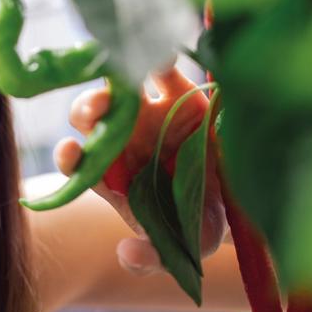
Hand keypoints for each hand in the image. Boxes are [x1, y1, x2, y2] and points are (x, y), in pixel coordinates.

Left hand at [53, 63, 227, 275]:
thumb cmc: (198, 224)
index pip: (79, 162)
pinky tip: (162, 55)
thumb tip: (128, 254)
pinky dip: (160, 60)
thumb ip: (150, 257)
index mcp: (111, 174)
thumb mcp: (180, 248)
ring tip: (126, 84)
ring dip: (118, 84)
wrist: (240, 201)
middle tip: (94, 112)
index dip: (70, 156)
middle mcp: (121, 140)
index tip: (70, 153)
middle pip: (92, 117)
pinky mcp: (181, 93)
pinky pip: (164, 71)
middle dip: (87, 111)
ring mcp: (147, 113)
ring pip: (119, 90)